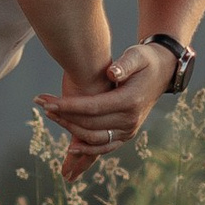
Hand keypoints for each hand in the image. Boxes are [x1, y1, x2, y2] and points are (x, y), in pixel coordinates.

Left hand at [37, 40, 172, 181]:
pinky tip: (70, 148)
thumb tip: (111, 72)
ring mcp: (129, 130)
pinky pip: (104, 147)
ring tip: (50, 116)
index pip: (92, 107)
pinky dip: (87, 150)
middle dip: (63, 116)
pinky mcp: (126, 135)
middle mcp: (130, 120)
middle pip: (89, 124)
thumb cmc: (145, 60)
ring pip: (94, 138)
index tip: (46, 103)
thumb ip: (125, 64)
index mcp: (130, 101)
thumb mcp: (137, 55)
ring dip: (70, 130)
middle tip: (42, 105)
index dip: (68, 106)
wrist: (162, 72)